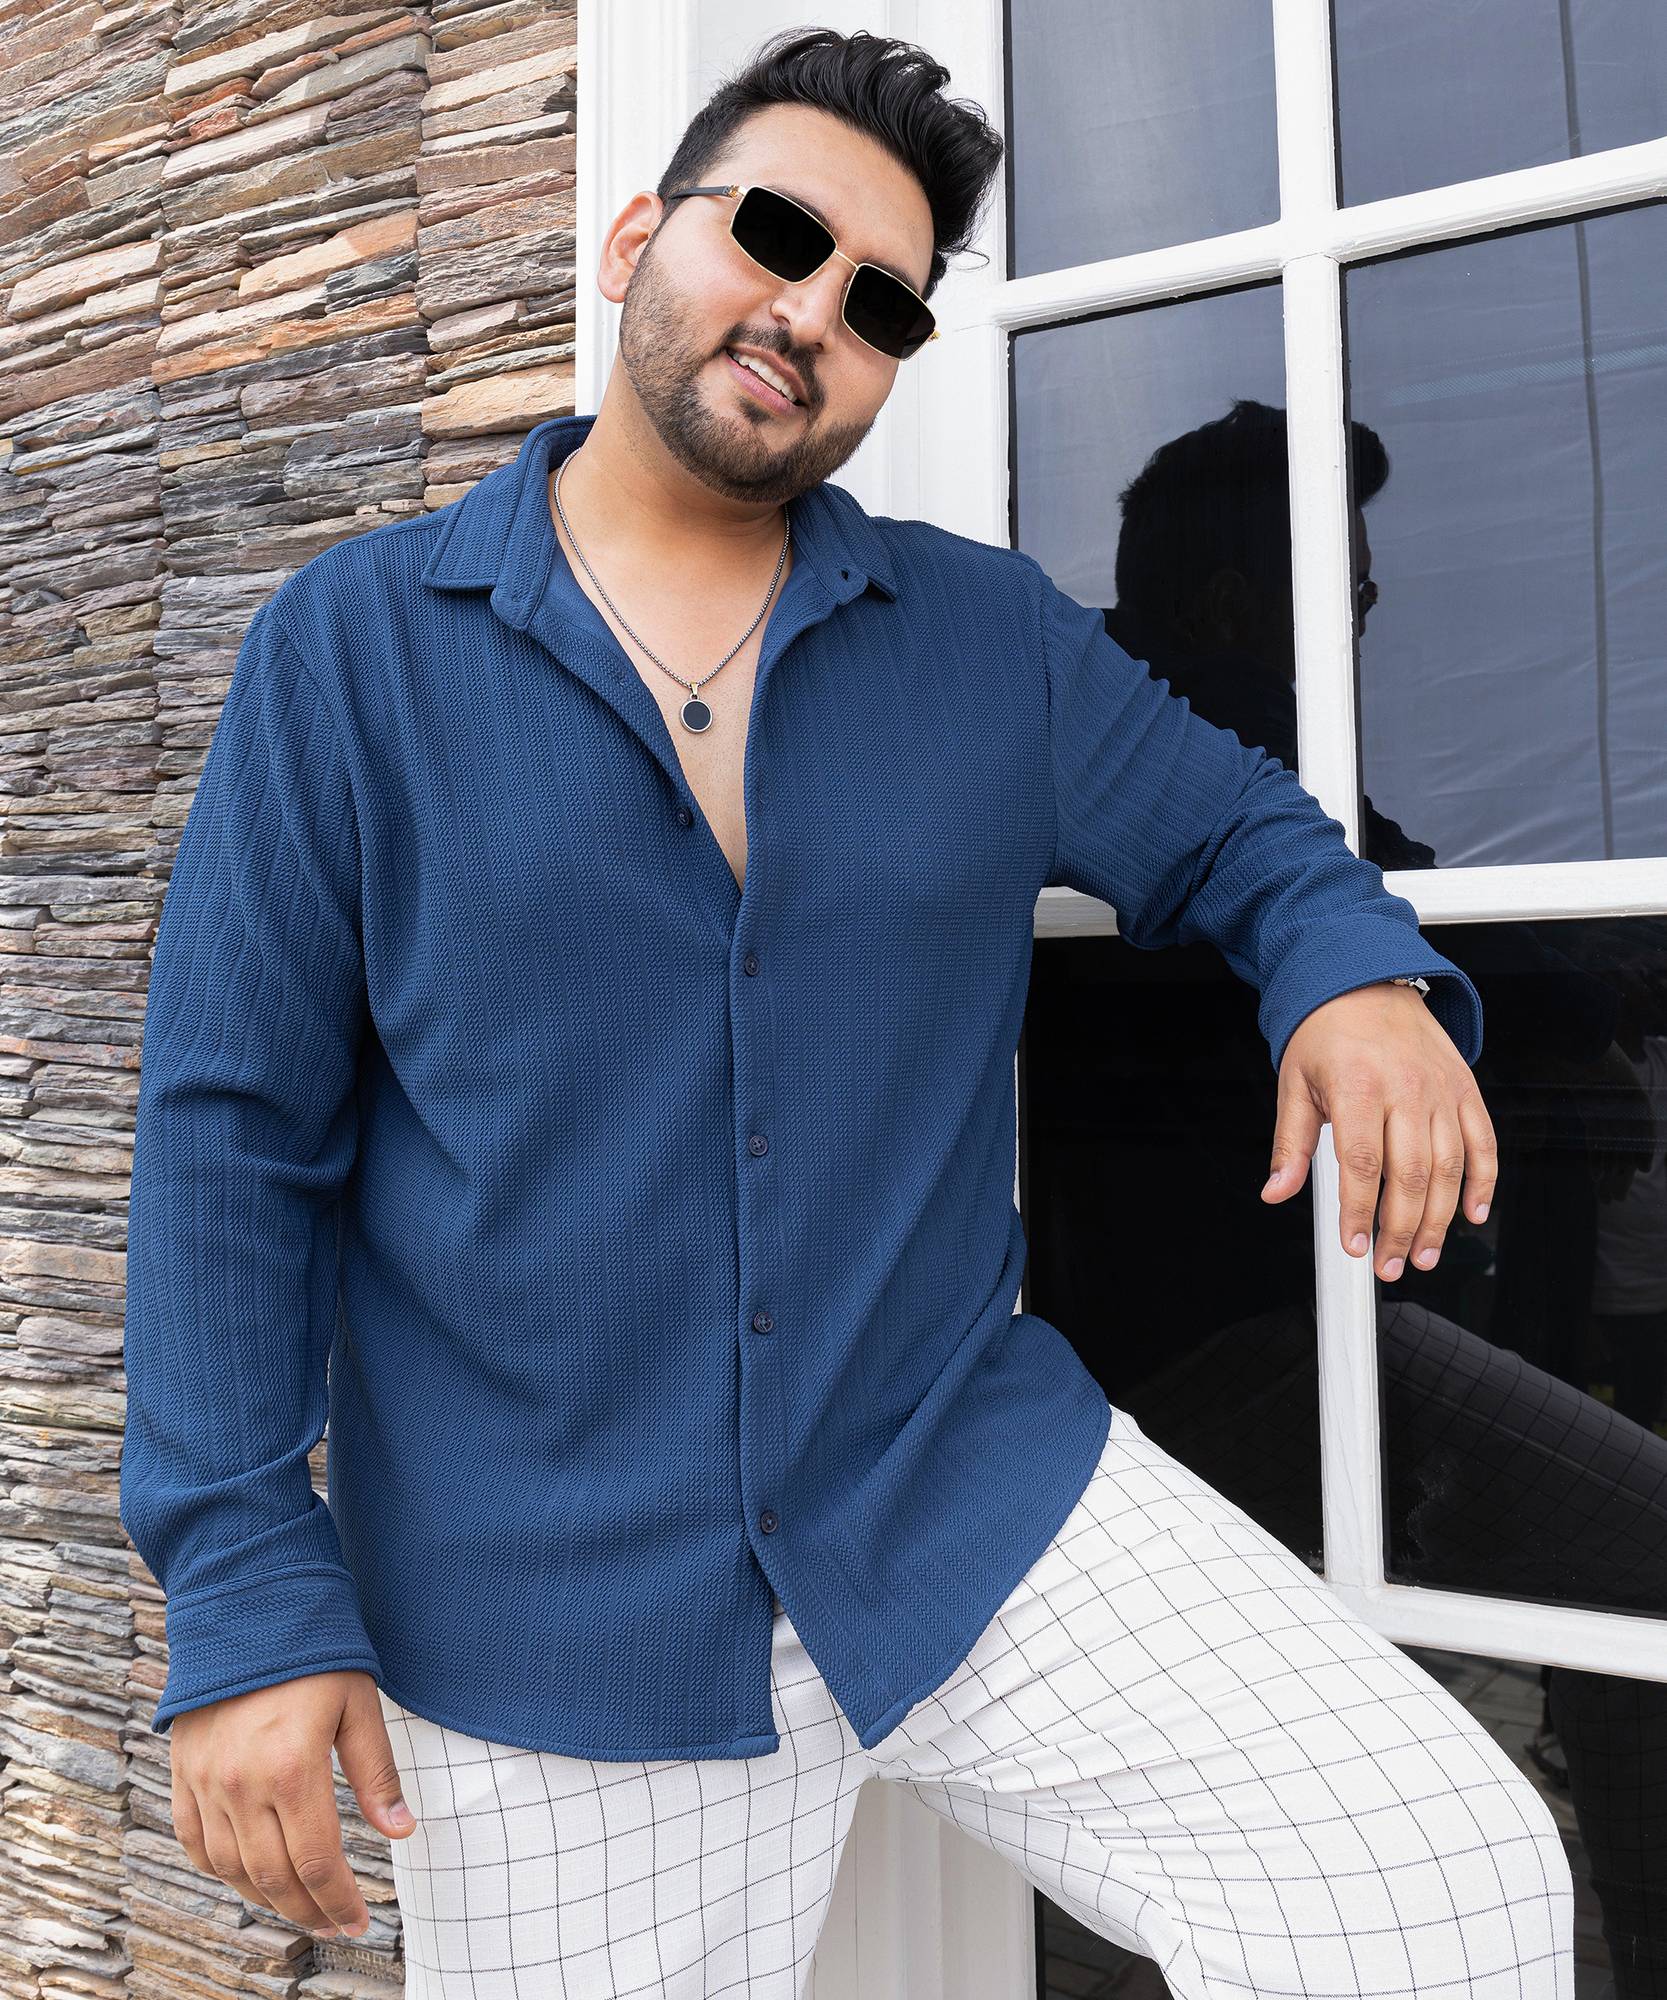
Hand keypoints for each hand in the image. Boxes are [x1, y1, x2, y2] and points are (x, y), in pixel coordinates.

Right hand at [169, 1670, 416, 1939]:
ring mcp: (206, 1782)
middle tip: (336, 1924)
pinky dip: (221, 1871)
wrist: (247, 1605)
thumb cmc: (313, 1652)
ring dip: (268, 1899)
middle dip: (310, 1911)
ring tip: (301, 1907)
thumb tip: (401, 1831)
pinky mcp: (183, 1773)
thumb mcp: (359, 1704)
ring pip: (233, 1869)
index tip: (360, 1922)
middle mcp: (242, 1785)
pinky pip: (195, 1843)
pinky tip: (248, 1878)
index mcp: (292, 1769)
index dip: (339, 1901)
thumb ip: (377, 1773)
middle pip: (274, 1877)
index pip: (317, 1862)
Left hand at [1263, 981, 1496, 1280]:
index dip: (1360, 1213)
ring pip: (1449, 1168)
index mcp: (1358, 1087)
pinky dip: (1482, 1184)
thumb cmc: (1326, 1032)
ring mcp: (1442, 1091)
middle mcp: (1406, 1089)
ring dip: (1438, 1220)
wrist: (1365, 979)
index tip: (1354, 1246)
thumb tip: (1276, 1191)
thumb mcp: (1294, 1083)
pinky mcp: (1465, 1090)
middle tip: (1388, 1265)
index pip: (1362, 1165)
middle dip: (1400, 1230)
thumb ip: (1290, 1143)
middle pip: (1410, 1175)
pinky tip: (1470, 1216)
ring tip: (1422, 1255)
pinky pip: (1484, 1144)